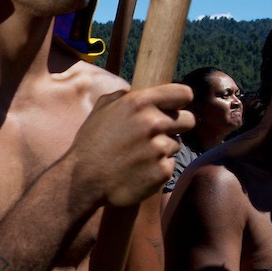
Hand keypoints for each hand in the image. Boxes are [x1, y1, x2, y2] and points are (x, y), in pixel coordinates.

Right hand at [70, 84, 194, 207]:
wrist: (83, 180)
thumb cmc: (90, 144)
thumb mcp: (100, 109)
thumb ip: (122, 95)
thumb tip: (134, 90)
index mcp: (139, 103)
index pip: (184, 93)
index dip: (179, 101)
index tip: (173, 108)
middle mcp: (153, 123)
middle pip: (188, 120)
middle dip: (176, 126)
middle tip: (156, 135)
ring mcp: (159, 149)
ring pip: (177, 145)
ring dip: (163, 149)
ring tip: (139, 155)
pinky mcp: (162, 171)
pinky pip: (170, 165)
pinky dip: (157, 168)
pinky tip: (139, 170)